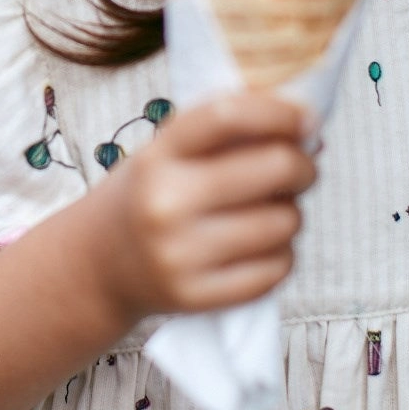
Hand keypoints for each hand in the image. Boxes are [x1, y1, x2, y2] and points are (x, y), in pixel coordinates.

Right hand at [93, 91, 315, 323]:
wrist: (99, 264)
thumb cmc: (151, 194)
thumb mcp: (169, 151)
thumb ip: (227, 132)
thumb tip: (309, 128)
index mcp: (159, 155)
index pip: (229, 116)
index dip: (281, 112)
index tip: (306, 118)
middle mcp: (165, 202)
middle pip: (275, 167)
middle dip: (303, 165)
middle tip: (301, 169)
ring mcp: (180, 255)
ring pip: (285, 221)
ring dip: (292, 213)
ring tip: (270, 212)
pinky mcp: (197, 297)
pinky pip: (277, 268)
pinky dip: (282, 254)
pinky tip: (261, 247)